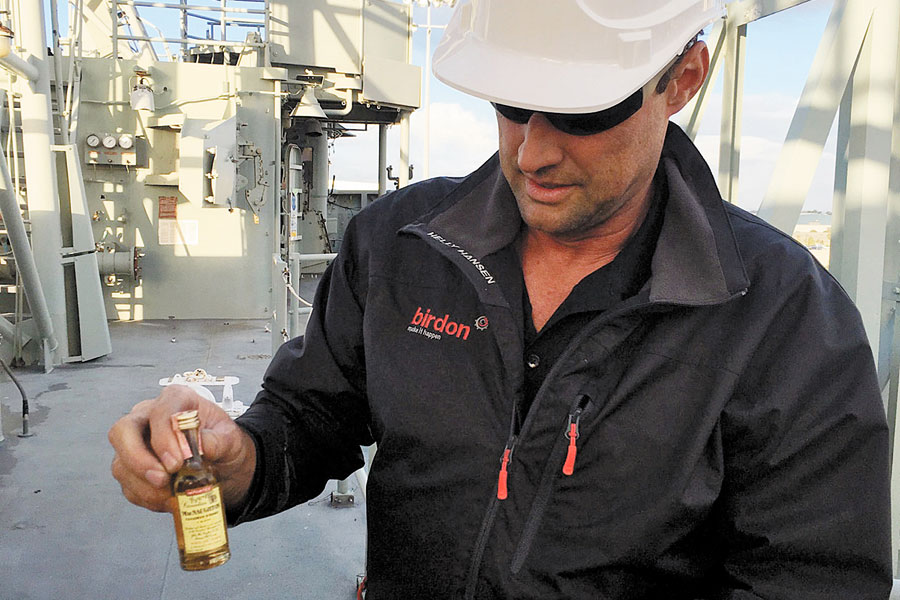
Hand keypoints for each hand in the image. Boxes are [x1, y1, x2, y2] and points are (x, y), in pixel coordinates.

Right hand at [108, 384, 255, 512]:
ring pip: (121, 464)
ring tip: (174, 493)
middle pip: (123, 431)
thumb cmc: (222, 443)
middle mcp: (149, 418)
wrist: (223, 466)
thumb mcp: (231, 439)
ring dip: (146, 485)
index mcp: (177, 400)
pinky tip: (169, 498)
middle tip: (162, 479)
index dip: (163, 437)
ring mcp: (137, 444)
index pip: (159, 411)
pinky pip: (129, 486)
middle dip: (138, 459)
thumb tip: (202, 446)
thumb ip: (218, 441)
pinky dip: (148, 497)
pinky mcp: (133, 469)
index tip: (177, 461)